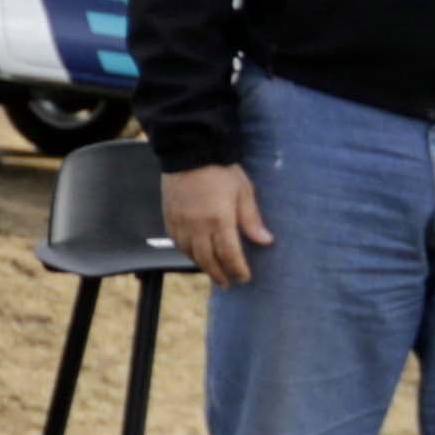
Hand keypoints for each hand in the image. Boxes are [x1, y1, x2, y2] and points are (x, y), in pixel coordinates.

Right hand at [163, 164, 272, 286]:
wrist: (189, 151)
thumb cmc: (220, 170)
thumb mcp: (243, 191)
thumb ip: (252, 219)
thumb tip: (265, 241)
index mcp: (219, 219)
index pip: (229, 254)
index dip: (237, 269)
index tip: (245, 277)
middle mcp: (197, 225)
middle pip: (207, 260)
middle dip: (220, 274)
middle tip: (228, 283)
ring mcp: (181, 222)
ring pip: (190, 253)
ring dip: (203, 265)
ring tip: (213, 272)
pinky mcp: (169, 216)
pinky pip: (176, 242)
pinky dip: (186, 252)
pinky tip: (194, 254)